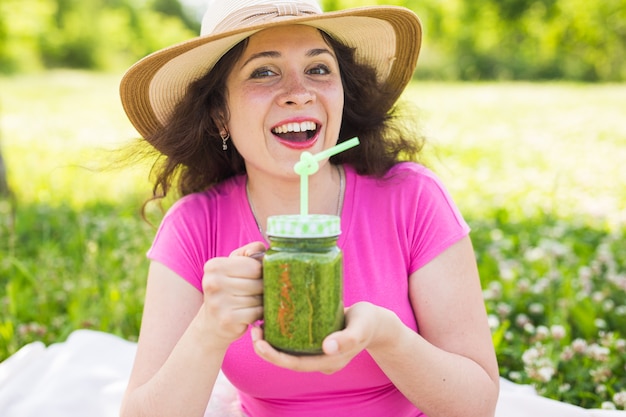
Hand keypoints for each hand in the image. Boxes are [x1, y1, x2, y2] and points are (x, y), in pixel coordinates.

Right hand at [200, 242, 265, 347]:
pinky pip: (256, 312)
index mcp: (214, 266)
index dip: (261, 272)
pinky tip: (250, 313)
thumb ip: (250, 252)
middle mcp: (213, 282)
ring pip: (258, 298)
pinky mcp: (227, 319)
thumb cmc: (227, 290)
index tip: (255, 278)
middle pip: (258, 282)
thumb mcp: (234, 266)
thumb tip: (264, 250)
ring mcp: (218, 302)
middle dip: (262, 288)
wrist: (211, 323)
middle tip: (255, 293)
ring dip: (261, 301)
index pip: (254, 265)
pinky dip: (259, 314)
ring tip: (251, 303)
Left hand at [251, 302, 393, 373]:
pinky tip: (271, 318)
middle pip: (288, 359)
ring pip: (289, 350)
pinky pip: (294, 341)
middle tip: (254, 330)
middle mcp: (320, 360)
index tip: (259, 343)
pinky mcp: (315, 340)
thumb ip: (347, 338)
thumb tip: (328, 347)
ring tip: (258, 324)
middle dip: (267, 349)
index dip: (275, 356)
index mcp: (328, 361)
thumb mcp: (360, 327)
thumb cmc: (368, 322)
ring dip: (271, 341)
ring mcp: (317, 351)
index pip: (296, 364)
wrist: (376, 322)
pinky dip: (280, 333)